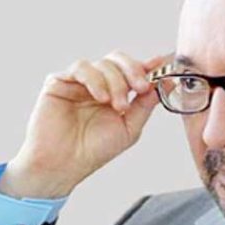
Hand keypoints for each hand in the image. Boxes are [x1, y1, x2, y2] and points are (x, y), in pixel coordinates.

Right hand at [0, 51, 171, 198]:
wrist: (63, 164)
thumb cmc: (93, 150)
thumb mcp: (129, 128)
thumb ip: (145, 104)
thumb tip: (164, 83)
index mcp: (115, 93)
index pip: (132, 71)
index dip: (147, 66)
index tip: (162, 64)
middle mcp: (98, 84)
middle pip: (118, 60)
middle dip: (134, 71)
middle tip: (141, 87)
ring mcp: (79, 82)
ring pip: (103, 64)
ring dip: (116, 82)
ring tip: (117, 106)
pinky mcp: (59, 82)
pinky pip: (81, 68)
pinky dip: (95, 79)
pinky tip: (100, 98)